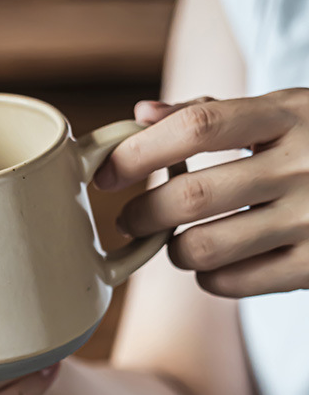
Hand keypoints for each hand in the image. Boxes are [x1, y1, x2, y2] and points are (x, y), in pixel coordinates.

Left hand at [94, 90, 308, 296]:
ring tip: (173, 242)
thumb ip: (214, 112)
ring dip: (171, 251)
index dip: (138, 153)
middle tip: (128, 219)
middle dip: (140, 214)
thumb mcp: (287, 110)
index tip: (106, 174)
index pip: (197, 127)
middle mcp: (305, 165)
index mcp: (292, 114)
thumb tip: (141, 114)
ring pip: (201, 248)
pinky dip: (206, 277)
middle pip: (188, 196)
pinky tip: (214, 263)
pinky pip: (229, 284)